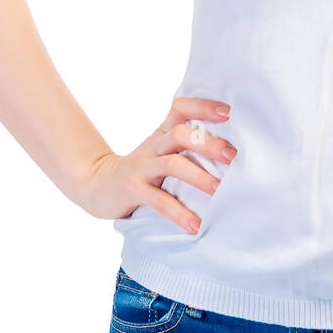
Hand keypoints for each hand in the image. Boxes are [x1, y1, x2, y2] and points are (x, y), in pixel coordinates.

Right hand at [77, 96, 236, 233]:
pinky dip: (179, 214)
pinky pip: (159, 201)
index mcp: (162, 133)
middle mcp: (154, 146)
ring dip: (199, 177)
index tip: (228, 112)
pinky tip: (195, 226)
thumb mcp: (161, 149)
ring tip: (218, 191)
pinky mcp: (133, 191)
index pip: (180, 108)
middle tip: (233, 156)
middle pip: (181, 134)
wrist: (99, 185)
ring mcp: (142, 167)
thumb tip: (230, 147)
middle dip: (209, 143)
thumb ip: (186, 143)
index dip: (203, 106)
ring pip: (173, 165)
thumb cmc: (143, 167)